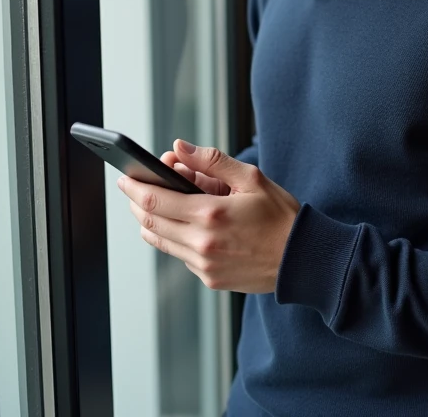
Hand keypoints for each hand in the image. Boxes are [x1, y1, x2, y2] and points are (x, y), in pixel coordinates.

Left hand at [117, 139, 299, 293]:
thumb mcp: (252, 178)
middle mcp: (202, 242)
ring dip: (151, 222)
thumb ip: (212, 162)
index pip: (156, 200)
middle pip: (151, 222)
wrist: (302, 260)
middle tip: (134, 189)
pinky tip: (183, 226)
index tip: (125, 178)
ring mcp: (204, 265)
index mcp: (211, 213)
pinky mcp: (210, 279)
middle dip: (137, 203)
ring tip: (154, 207)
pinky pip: (180, 256)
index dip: (135, 187)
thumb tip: (179, 149)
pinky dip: (174, 238)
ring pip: (161, 241)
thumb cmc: (281, 217)